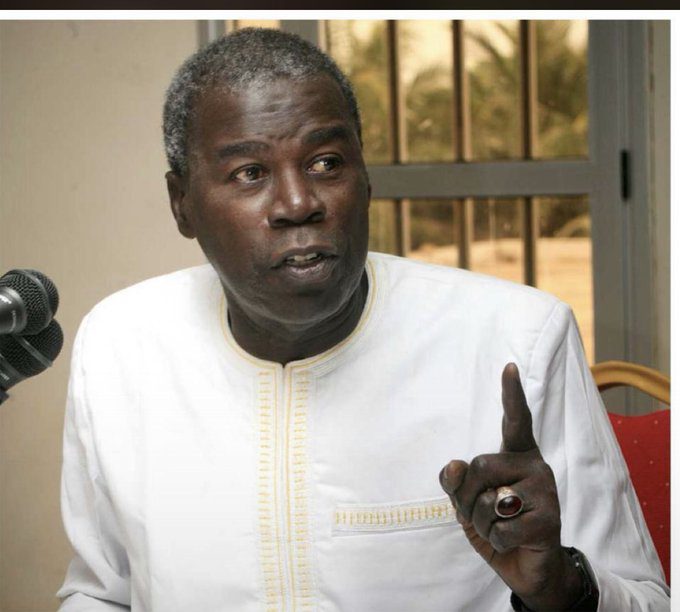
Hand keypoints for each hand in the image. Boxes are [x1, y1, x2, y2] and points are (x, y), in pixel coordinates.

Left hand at [439, 363, 582, 610]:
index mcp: (517, 454)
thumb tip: (453, 465)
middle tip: (484, 512)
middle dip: (468, 496)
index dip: (511, 394)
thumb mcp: (467, 501)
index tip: (509, 366)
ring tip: (502, 526)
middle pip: (479, 466)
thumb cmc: (496, 524)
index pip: (515, 420)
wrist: (528, 567)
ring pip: (488, 501)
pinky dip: (495, 541)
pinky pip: (500, 529)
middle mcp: (535, 466)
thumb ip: (456, 480)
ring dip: (482, 523)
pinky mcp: (549, 521)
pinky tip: (514, 541)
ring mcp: (546, 492)